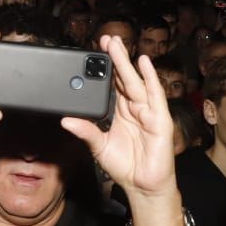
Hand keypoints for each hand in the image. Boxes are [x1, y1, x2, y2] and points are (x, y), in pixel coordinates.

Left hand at [62, 36, 177, 212]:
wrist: (143, 187)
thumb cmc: (125, 167)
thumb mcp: (99, 147)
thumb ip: (86, 132)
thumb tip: (66, 120)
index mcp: (121, 112)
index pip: (112, 85)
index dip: (105, 69)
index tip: (94, 52)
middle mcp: (135, 108)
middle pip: (124, 78)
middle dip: (115, 58)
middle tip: (106, 39)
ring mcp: (148, 112)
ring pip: (136, 82)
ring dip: (126, 62)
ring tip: (117, 44)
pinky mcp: (159, 119)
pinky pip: (155, 95)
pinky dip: (150, 77)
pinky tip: (144, 62)